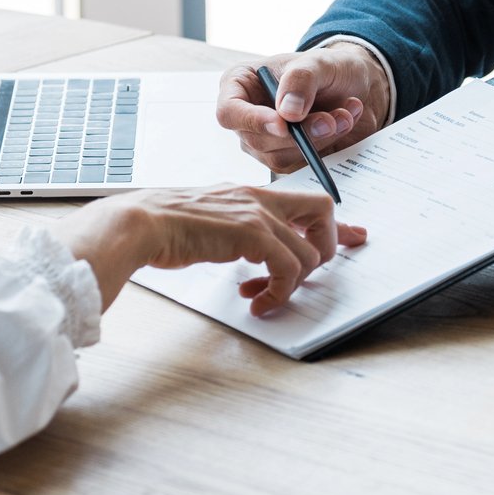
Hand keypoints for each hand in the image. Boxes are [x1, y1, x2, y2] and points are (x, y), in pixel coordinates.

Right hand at [55, 185, 366, 316]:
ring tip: (265, 297)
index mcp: (250, 193)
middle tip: (312, 276)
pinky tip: (257, 301)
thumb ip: (235, 230)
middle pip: (322, 210)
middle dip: (326, 247)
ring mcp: (257, 213)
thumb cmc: (163, 227)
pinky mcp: (250, 233)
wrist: (140, 224)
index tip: (354, 237)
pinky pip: (287, 266)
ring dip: (292, 283)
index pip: (306, 199)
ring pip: (307, 251)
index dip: (335, 222)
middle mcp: (259, 197)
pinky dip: (279, 290)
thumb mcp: (209, 222)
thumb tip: (248, 252)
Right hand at [214, 44, 388, 172]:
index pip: (229, 112)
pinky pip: (300, 164)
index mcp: (241, 84)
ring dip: (317, 140)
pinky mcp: (287, 156)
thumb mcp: (319, 62)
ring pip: (280, 156)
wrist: (356, 84)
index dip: (252, 121)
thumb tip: (286, 114)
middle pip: (257, 140)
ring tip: (344, 115)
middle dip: (298, 133)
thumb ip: (301, 80)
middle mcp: (248, 115)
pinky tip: (344, 123)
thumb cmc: (329, 67)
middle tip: (330, 119)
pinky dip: (326, 146)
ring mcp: (265, 139)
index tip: (284, 124)